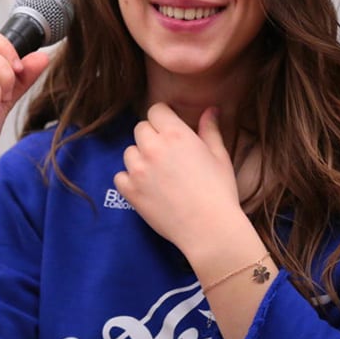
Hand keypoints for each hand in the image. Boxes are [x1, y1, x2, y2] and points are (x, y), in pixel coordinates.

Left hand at [114, 103, 244, 255]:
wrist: (209, 228)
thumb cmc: (219, 192)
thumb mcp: (219, 156)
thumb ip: (210, 129)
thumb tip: (210, 109)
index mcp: (176, 134)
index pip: (156, 110)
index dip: (163, 118)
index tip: (169, 128)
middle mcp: (153, 148)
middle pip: (140, 129)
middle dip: (151, 136)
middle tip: (166, 153)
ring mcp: (138, 170)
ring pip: (129, 152)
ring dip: (140, 158)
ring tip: (158, 173)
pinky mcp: (130, 191)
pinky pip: (120, 176)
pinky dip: (130, 180)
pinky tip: (147, 187)